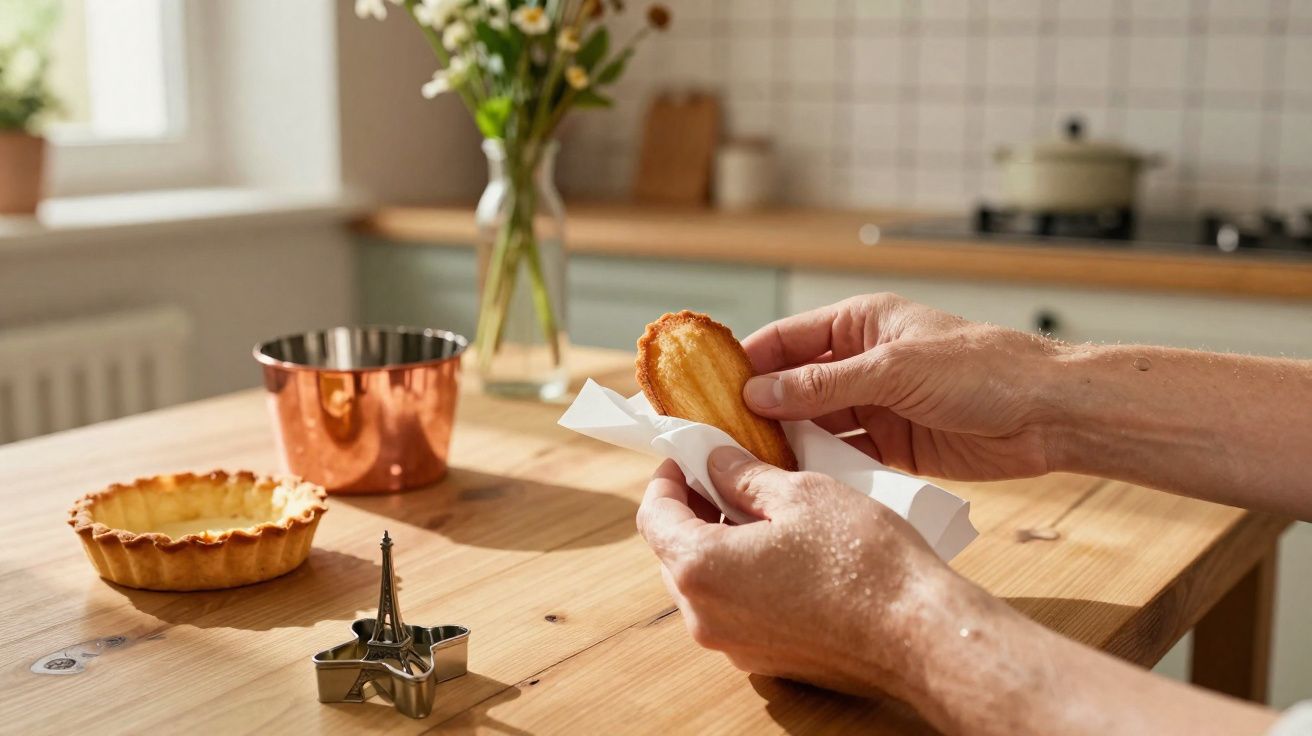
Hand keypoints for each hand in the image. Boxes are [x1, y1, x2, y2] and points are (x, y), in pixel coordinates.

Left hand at [635, 450, 972, 703]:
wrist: (919, 634)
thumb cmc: (862, 559)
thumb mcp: (800, 494)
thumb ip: (744, 476)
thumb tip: (717, 462)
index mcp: (701, 568)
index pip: (653, 517)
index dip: (667, 479)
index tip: (687, 456)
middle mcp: (705, 616)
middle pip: (673, 553)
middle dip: (692, 510)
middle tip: (723, 475)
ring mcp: (734, 645)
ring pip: (705, 584)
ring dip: (718, 544)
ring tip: (758, 508)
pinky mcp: (766, 660)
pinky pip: (735, 610)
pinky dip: (742, 577)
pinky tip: (780, 551)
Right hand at [741, 293, 1061, 480]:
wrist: (1047, 414)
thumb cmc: (980, 370)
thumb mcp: (893, 369)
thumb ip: (824, 384)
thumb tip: (759, 393)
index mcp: (860, 323)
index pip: (787, 338)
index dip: (747, 361)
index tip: (707, 387)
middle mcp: (862, 361)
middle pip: (794, 384)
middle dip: (759, 407)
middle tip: (719, 436)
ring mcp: (876, 404)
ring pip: (815, 422)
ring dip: (787, 441)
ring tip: (748, 465)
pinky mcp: (892, 445)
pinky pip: (843, 453)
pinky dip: (820, 465)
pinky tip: (795, 481)